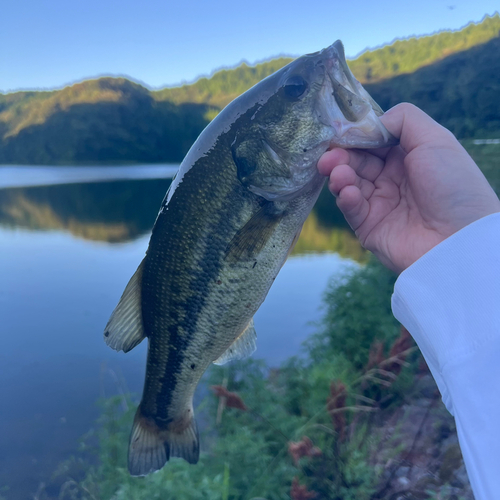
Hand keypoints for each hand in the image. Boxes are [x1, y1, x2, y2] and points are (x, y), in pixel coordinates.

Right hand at [318, 103, 499, 272]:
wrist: (460, 240)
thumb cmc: (453, 185)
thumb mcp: (436, 139)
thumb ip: (403, 119)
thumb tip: (369, 123)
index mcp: (408, 157)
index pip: (373, 142)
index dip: (356, 136)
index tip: (338, 132)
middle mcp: (393, 179)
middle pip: (357, 162)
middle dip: (341, 156)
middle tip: (328, 156)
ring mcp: (380, 203)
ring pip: (349, 184)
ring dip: (340, 176)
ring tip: (338, 174)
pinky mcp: (369, 227)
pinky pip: (351, 209)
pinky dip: (346, 198)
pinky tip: (349, 192)